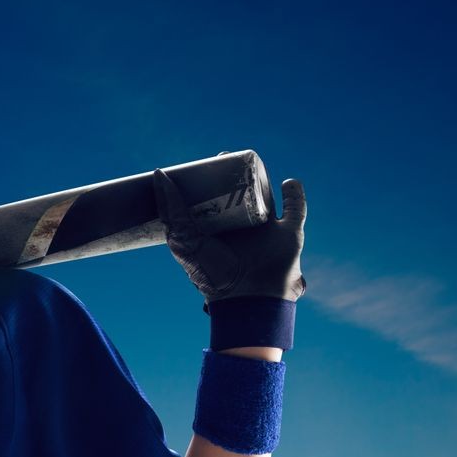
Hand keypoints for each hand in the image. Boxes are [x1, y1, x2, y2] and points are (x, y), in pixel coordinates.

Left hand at [152, 171, 306, 308]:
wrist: (246, 298)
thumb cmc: (211, 274)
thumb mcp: (183, 240)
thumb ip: (172, 211)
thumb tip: (159, 175)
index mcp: (217, 232)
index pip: (210, 201)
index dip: (206, 183)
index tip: (199, 166)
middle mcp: (240, 230)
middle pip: (238, 195)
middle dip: (233, 176)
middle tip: (223, 158)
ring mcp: (266, 231)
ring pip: (266, 197)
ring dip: (261, 178)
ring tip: (251, 160)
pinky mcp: (289, 234)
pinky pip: (297, 209)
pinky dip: (296, 194)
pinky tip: (289, 182)